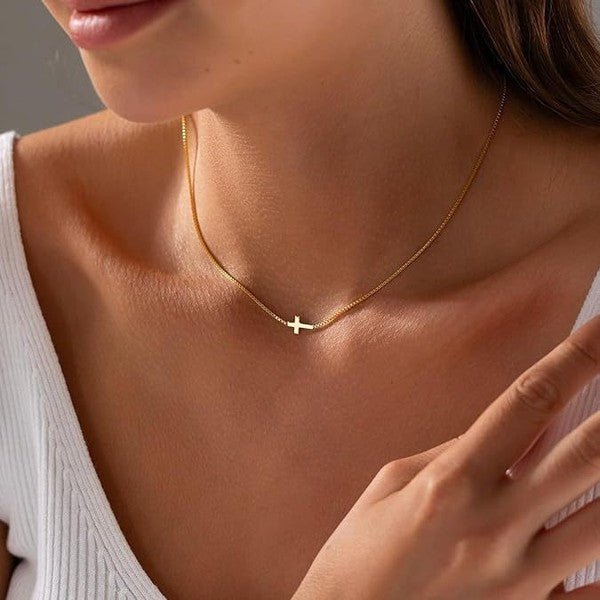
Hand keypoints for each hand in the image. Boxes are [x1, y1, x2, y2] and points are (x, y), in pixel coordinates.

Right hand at [292, 313, 599, 599]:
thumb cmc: (359, 555)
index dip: (575, 358)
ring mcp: (521, 581)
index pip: (528, 402)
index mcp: (453, 481)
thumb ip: (453, 452)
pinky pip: (596, 592)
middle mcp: (495, 526)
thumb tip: (510, 428)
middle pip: (586, 454)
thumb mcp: (392, 484)